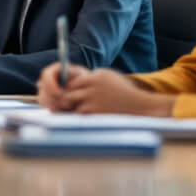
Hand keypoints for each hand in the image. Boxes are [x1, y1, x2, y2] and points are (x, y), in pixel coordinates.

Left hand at [36, 63, 173, 115]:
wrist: (141, 107)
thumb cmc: (126, 94)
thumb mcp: (111, 78)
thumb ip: (95, 77)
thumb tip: (78, 80)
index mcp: (96, 76)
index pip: (73, 79)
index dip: (67, 87)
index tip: (62, 93)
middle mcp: (92, 85)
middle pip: (68, 89)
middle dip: (61, 96)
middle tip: (54, 103)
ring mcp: (92, 97)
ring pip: (69, 100)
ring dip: (64, 106)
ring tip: (59, 111)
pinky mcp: (93, 110)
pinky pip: (76, 113)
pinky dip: (72, 115)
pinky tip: (71, 118)